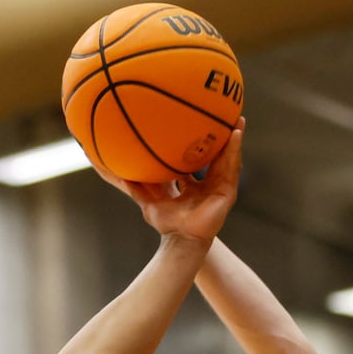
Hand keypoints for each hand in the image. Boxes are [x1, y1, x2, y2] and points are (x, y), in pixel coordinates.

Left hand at [92, 118, 243, 243]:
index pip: (196, 160)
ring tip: (237, 118)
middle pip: (215, 155)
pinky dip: (234, 150)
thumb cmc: (166, 223)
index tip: (194, 125)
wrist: (181, 239)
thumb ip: (134, 187)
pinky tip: (236, 133)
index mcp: (192, 184)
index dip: (197, 144)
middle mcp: (207, 183)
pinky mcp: (227, 190)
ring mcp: (219, 186)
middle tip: (223, 115)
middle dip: (220, 136)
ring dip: (233, 138)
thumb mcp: (148, 201)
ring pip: (228, 158)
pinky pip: (232, 167)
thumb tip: (114, 173)